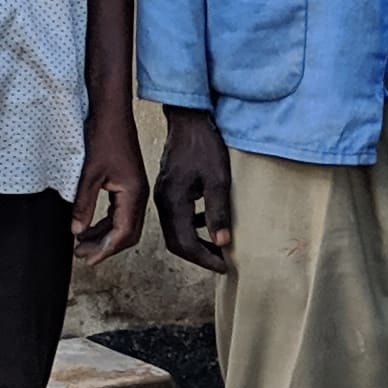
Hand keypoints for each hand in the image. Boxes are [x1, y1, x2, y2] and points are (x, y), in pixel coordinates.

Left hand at [73, 110, 148, 263]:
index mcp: (133, 194)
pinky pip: (119, 212)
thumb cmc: (104, 137)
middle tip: (81, 256)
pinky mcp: (127, 184)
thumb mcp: (88, 174)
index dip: (105, 250)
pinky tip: (88, 226)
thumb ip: (83, 204)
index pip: (123, 233)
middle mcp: (138, 195)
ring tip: (81, 244)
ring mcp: (134, 190)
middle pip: (127, 233)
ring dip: (103, 236)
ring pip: (123, 224)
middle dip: (105, 247)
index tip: (88, 260)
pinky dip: (104, 223)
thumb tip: (77, 231)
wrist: (111, 112)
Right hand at [155, 105, 234, 273]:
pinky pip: (177, 218)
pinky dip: (192, 228)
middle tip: (221, 262)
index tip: (224, 266)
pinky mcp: (168, 190)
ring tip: (218, 248)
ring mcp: (163, 196)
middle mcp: (163, 202)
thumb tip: (222, 242)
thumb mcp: (218, 180)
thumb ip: (218, 212)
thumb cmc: (204, 146)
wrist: (188, 121)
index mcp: (173, 202)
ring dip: (196, 243)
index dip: (205, 259)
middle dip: (198, 256)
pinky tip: (209, 224)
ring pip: (176, 231)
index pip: (185, 243)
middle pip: (176, 242)